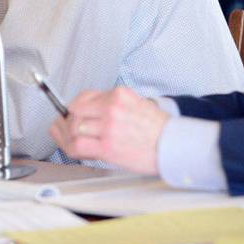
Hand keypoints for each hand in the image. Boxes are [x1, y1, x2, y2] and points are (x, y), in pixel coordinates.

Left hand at [49, 87, 168, 174]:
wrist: (174, 147)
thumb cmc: (158, 129)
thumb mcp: (136, 103)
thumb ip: (112, 103)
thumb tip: (86, 109)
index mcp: (118, 95)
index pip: (84, 97)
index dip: (75, 108)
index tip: (74, 114)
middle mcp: (112, 108)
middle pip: (75, 112)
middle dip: (69, 121)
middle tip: (69, 129)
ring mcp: (108, 127)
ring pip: (73, 128)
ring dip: (69, 135)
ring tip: (71, 139)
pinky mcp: (107, 147)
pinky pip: (76, 145)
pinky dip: (69, 146)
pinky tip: (72, 147)